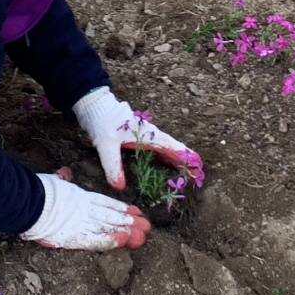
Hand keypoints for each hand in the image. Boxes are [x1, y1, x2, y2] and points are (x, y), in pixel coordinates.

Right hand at [21, 171, 150, 249]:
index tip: (135, 211)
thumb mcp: (52, 181)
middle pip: (111, 215)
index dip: (120, 208)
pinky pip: (95, 240)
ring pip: (108, 226)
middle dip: (129, 221)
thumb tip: (64, 172)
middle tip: (147, 226)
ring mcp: (80, 222)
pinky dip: (109, 240)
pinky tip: (123, 241)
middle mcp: (83, 209)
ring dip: (126, 231)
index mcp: (79, 197)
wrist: (28, 200)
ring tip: (142, 234)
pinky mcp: (74, 235)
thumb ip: (61, 178)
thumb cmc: (36, 190)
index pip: (105, 203)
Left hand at [74, 87, 203, 190]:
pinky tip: (167, 163)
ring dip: (177, 159)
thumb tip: (119, 187)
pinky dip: (166, 156)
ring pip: (166, 148)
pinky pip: (157, 148)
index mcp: (148, 135)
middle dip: (185, 160)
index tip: (198, 165)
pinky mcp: (138, 137)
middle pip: (173, 148)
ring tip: (187, 171)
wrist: (96, 106)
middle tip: (197, 174)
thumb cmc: (103, 122)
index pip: (171, 147)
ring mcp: (145, 135)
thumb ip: (113, 166)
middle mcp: (150, 135)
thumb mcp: (106, 145)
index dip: (185, 157)